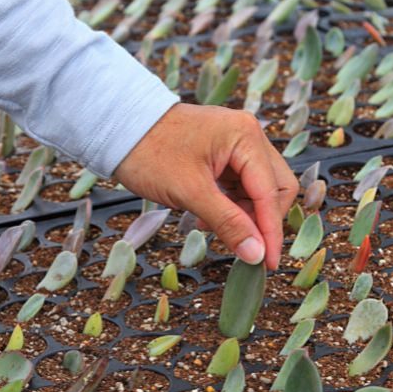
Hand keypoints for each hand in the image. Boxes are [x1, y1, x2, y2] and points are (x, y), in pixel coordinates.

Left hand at [114, 103, 298, 269]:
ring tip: (211, 226)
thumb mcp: (190, 192)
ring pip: (259, 189)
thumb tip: (257, 254)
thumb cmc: (150, 153)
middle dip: (261, 220)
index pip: (271, 192)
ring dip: (244, 214)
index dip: (271, 231)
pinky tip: (207, 217)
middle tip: (241, 246)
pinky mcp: (224, 152)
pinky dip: (231, 205)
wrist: (117, 128)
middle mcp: (249, 135)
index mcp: (246, 137)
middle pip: (275, 188)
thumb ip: (228, 223)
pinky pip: (241, 184)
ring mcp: (237, 142)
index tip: (268, 264)